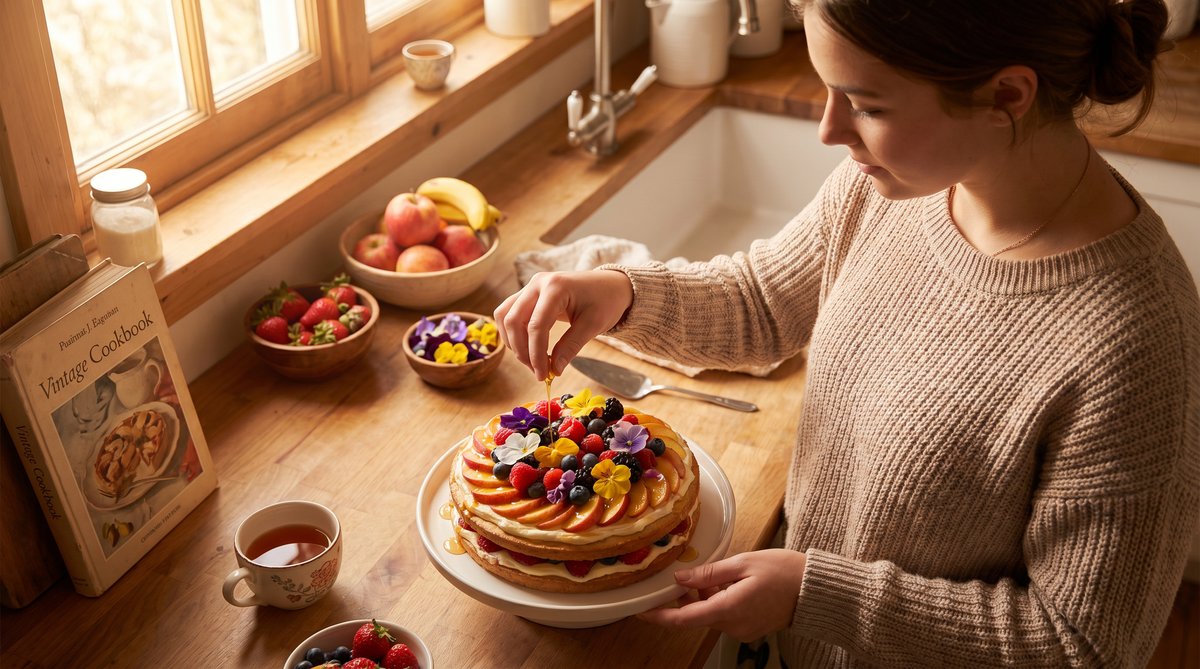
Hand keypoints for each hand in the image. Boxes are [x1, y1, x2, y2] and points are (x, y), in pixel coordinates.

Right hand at [494, 270, 632, 379]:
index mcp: (556, 287)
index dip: (536, 354)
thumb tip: (554, 370)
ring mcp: (530, 286)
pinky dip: (513, 333)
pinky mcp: (527, 294)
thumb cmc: (605, 302)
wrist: (609, 286)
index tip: (543, 375)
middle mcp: (538, 283)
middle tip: (538, 371)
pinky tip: (528, 348)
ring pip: (505, 316)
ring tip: (532, 362)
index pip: (536, 326)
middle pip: (513, 320)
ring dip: (513, 342)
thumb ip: (571, 346)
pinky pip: (509, 313)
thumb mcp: (593, 325)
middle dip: (522, 351)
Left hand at [639, 549, 805, 641]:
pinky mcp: (750, 627)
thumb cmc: (784, 572)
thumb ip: (708, 573)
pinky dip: (721, 599)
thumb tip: (680, 578)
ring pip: (711, 612)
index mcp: (728, 610)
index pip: (683, 619)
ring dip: (708, 594)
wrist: (815, 589)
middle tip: (693, 570)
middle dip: (690, 594)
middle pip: (697, 613)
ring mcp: (742, 629)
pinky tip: (733, 582)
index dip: (659, 616)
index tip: (641, 610)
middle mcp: (733, 626)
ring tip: (724, 572)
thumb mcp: (743, 563)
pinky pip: (726, 614)